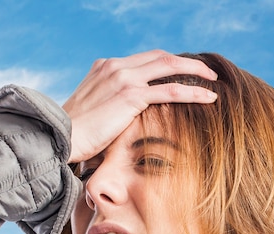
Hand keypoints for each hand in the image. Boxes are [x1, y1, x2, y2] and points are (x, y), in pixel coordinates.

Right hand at [63, 50, 217, 162]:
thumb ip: (107, 107)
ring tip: (212, 81)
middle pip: (159, 57)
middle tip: (204, 72)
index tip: (180, 74)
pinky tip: (208, 97)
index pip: (142, 60)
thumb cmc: (72, 135)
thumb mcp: (90, 113)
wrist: (60, 138)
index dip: (165, 65)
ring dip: (195, 72)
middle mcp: (115, 66)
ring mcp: (123, 78)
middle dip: (185, 62)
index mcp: (105, 67)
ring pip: (169, 67)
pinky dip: (193, 92)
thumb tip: (118, 121)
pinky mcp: (131, 96)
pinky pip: (170, 89)